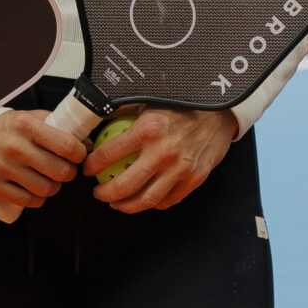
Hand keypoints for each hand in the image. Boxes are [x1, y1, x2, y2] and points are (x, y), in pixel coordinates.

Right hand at [0, 108, 85, 210]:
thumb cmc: (2, 129)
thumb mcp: (26, 118)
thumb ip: (52, 125)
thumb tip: (83, 139)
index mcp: (25, 125)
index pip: (67, 145)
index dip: (80, 154)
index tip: (79, 155)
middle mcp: (14, 146)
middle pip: (60, 171)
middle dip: (69, 173)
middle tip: (65, 170)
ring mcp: (2, 168)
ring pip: (46, 189)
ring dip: (53, 187)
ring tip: (49, 180)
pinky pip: (27, 201)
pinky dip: (37, 199)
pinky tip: (35, 190)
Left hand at [90, 107, 235, 212]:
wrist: (220, 112)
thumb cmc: (184, 106)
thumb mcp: (151, 102)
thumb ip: (126, 113)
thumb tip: (98, 121)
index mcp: (148, 129)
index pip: (108, 153)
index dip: (92, 165)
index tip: (87, 169)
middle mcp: (163, 151)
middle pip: (124, 185)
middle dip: (104, 194)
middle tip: (98, 193)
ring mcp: (180, 168)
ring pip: (146, 200)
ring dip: (126, 206)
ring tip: (117, 203)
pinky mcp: (194, 179)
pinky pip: (168, 200)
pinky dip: (152, 204)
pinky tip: (144, 199)